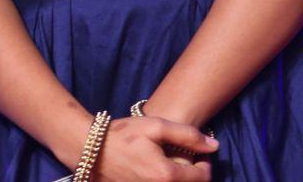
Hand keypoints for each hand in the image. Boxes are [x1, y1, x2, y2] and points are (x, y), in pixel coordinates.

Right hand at [92, 116, 215, 180]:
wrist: (88, 149)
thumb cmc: (121, 135)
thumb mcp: (155, 127)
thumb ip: (187, 135)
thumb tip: (214, 146)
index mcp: (167, 175)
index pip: (203, 177)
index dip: (206, 164)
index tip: (200, 154)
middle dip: (194, 174)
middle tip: (189, 160)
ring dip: (180, 179)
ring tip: (172, 165)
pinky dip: (164, 181)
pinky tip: (157, 171)